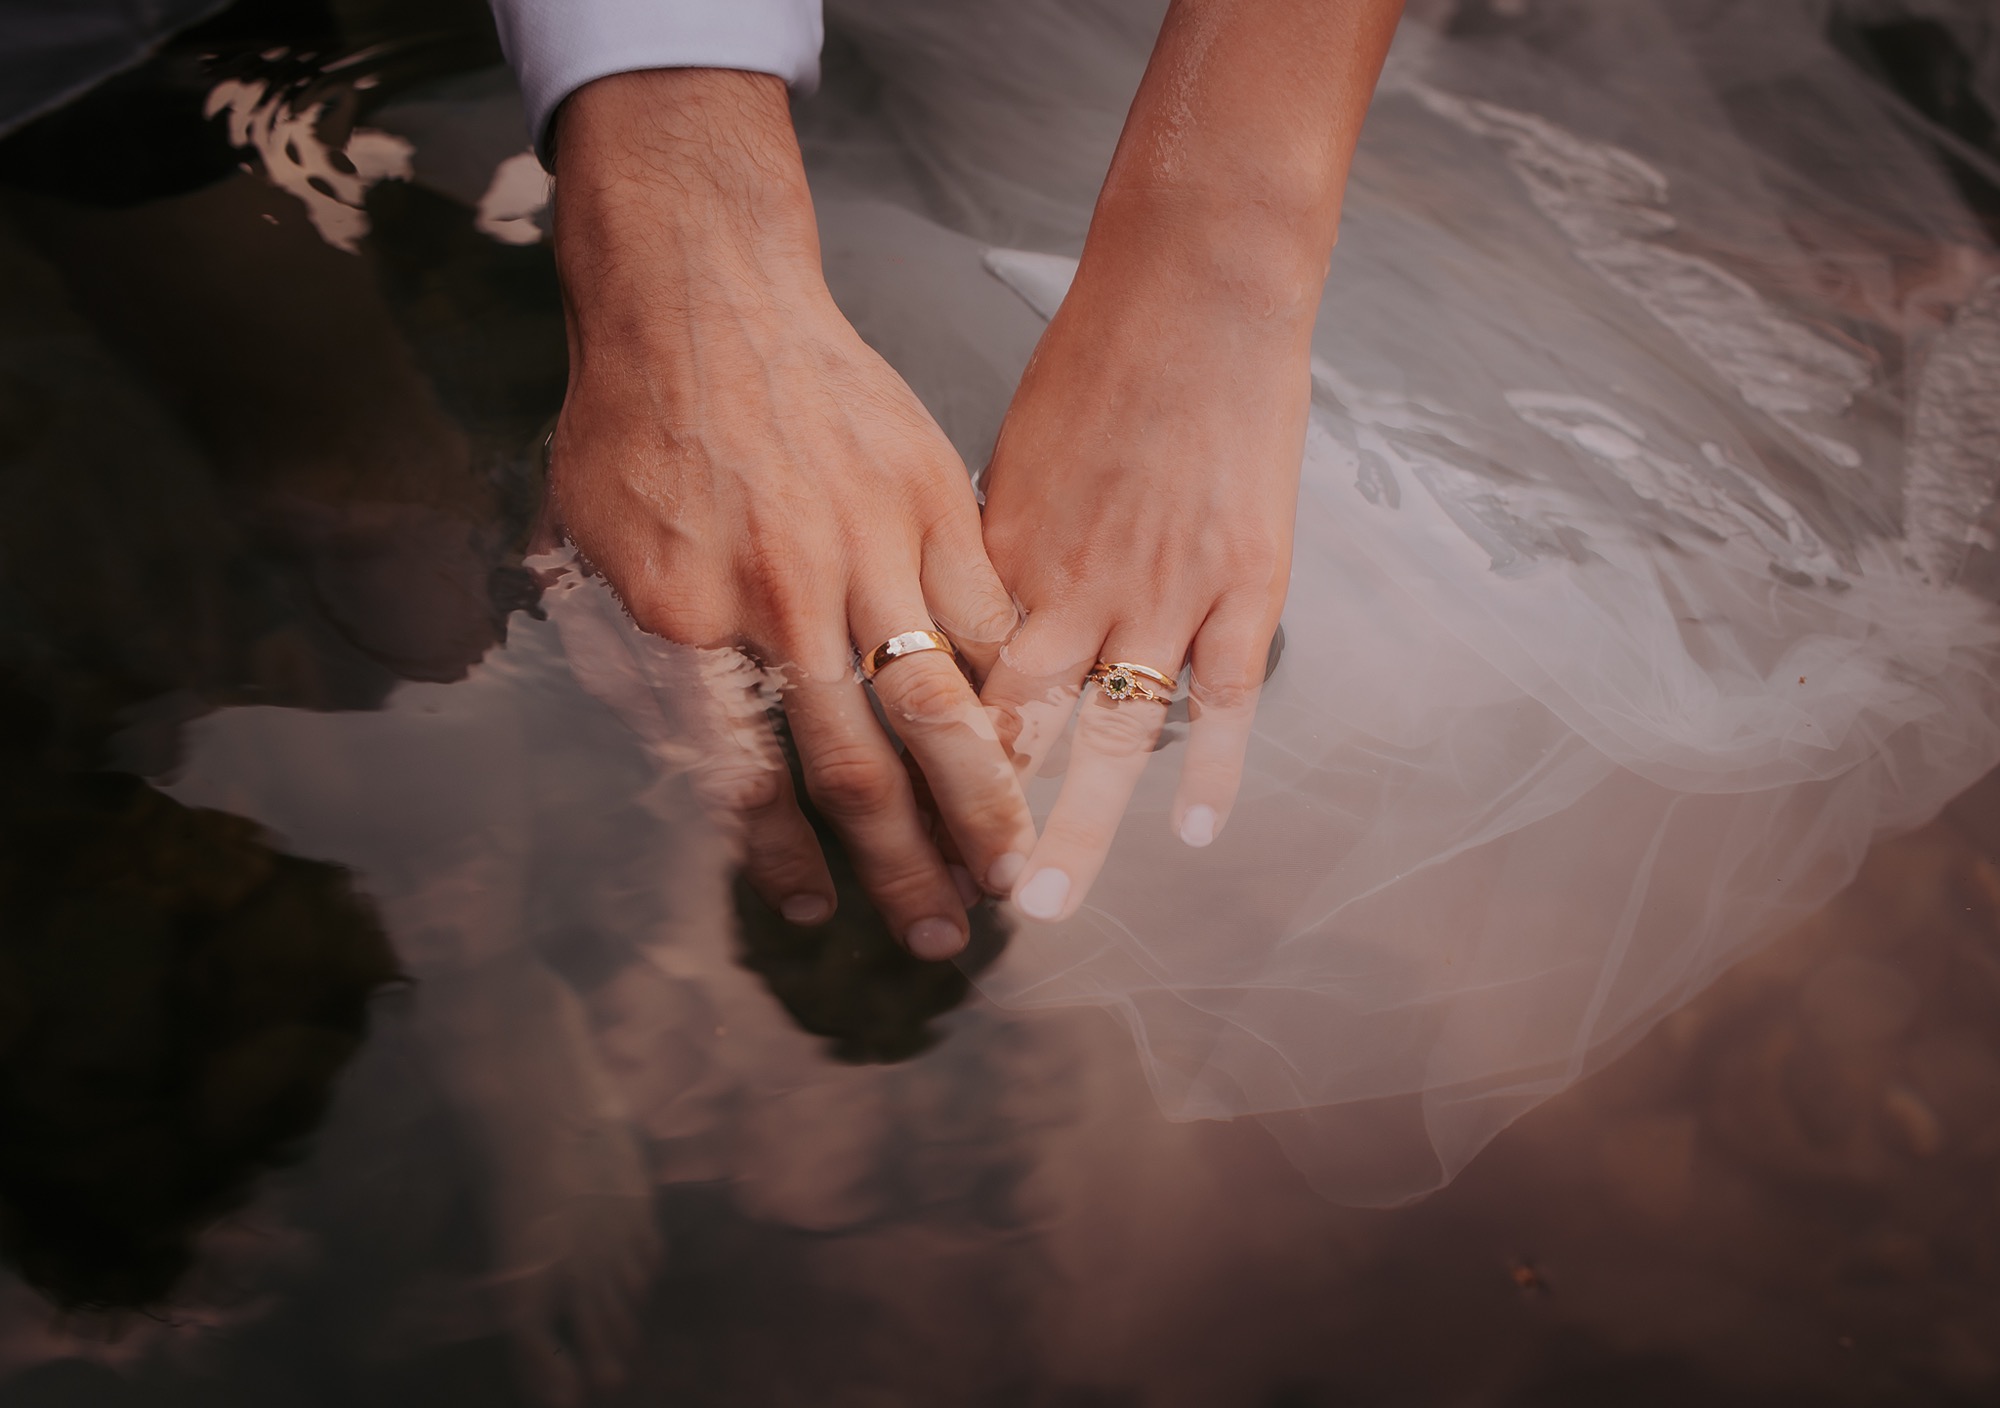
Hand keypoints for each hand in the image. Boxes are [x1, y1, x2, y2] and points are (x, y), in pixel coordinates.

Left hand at [548, 70, 1034, 957]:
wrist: (701, 298)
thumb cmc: (635, 428)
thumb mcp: (589, 553)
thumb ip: (635, 665)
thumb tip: (683, 760)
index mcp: (689, 630)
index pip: (746, 780)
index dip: (780, 859)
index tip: (811, 911)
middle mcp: (785, 607)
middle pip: (862, 768)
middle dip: (908, 866)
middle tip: (944, 934)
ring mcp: (868, 552)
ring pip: (941, 704)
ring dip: (981, 800)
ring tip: (1011, 864)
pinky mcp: (931, 502)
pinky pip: (987, 612)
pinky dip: (1012, 684)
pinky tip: (1033, 738)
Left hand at [979, 250, 1308, 920]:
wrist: (1195, 289)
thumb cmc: (1095, 361)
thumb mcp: (1010, 457)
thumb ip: (988, 551)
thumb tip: (955, 611)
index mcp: (1004, 558)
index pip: (951, 686)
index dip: (924, 764)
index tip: (897, 829)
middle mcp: (1072, 588)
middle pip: (1012, 731)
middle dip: (976, 822)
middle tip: (949, 902)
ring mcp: (1162, 592)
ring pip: (1108, 736)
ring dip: (1073, 827)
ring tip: (1041, 904)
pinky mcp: (1244, 581)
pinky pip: (1225, 696)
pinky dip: (1211, 768)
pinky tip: (1193, 836)